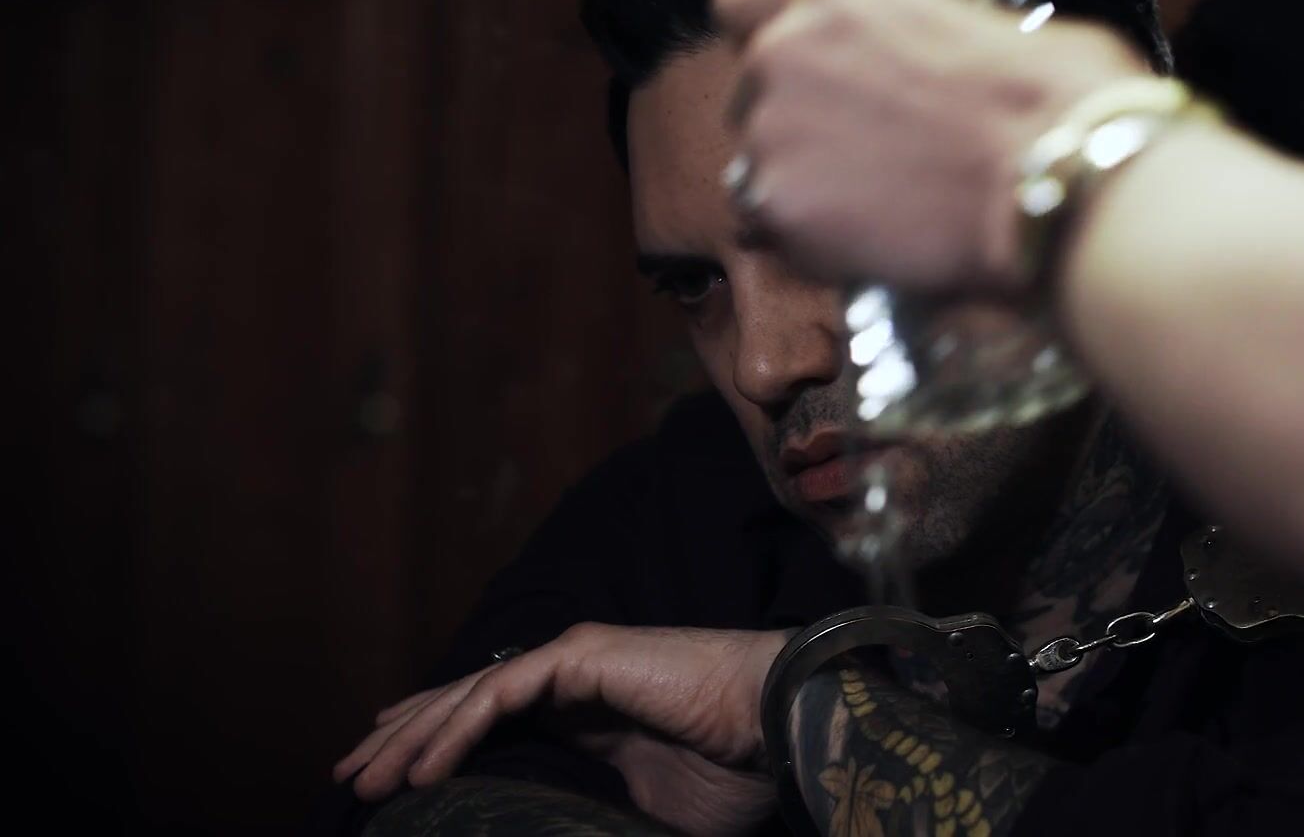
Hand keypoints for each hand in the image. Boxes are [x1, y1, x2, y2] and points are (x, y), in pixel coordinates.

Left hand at [334, 624, 790, 835]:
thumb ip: (589, 816)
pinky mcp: (584, 655)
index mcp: (586, 710)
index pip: (492, 717)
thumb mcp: (645, 814)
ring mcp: (575, 658)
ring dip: (414, 737)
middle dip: (404, 734)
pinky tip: (422, 769)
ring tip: (367, 778)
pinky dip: (457, 728)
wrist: (782, 725)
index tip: (392, 777)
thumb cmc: (735, 770)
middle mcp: (572, 674)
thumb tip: (543, 833)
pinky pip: (502, 690)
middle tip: (351, 772)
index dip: (438, 740)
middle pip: (465, 699)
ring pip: (471, 693)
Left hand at [712, 0, 1147, 295]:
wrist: (1061, 182)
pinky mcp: (776, 199)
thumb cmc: (1061, 102)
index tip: (800, 74)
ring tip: (880, 212)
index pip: (741, 0)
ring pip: (753, 165)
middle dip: (793, 123)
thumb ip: (923, 34)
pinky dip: (810, 243)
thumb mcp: (990, 24)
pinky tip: (875, 247)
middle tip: (861, 160)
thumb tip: (938, 64)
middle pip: (748, 89)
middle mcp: (788, 40)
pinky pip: (772, 229)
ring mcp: (773, 121)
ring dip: (800, 186)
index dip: (764, 39)